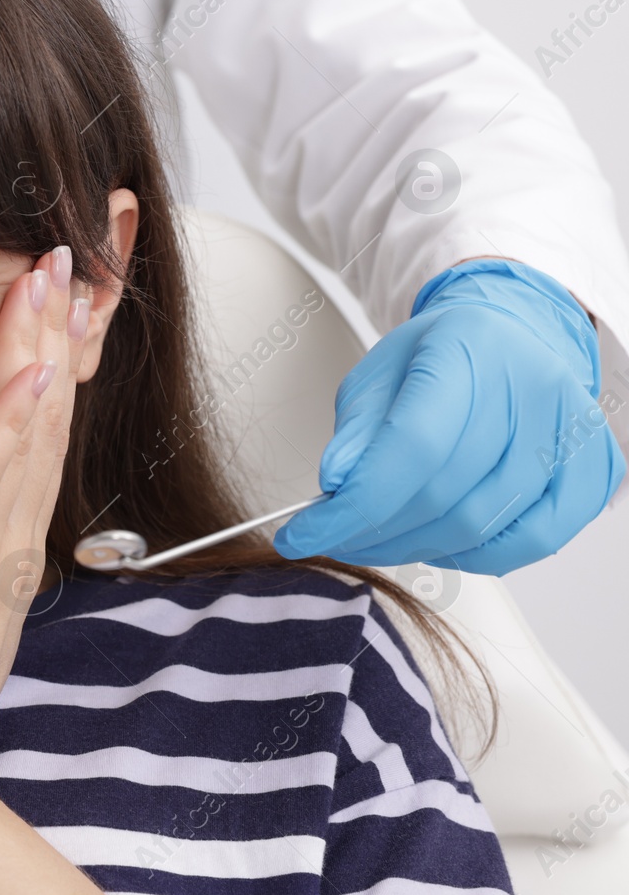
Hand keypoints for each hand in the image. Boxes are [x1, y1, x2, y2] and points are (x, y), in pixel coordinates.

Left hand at [0, 246, 89, 799]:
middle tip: (68, 254)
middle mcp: (3, 535)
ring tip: (53, 273)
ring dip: (41, 347)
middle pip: (42, 414)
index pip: (29, 431)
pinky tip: (32, 371)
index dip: (43, 358)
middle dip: (54, 330)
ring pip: (25, 429)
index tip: (49, 294)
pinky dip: (15, 424)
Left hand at [276, 258, 624, 574]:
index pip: (412, 447)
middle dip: (373, 532)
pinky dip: (475, 556)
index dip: (353, 505)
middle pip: (444, 494)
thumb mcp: (376, 376)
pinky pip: (532, 540)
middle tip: (334, 539)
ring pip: (482, 526)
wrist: (509, 338)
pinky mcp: (594, 470)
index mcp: (469, 350)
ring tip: (375, 539)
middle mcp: (532, 387)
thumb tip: (337, 486)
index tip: (301, 534)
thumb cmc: (438, 358)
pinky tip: (436, 542)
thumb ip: (355, 432)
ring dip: (414, 549)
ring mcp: (572, 431)